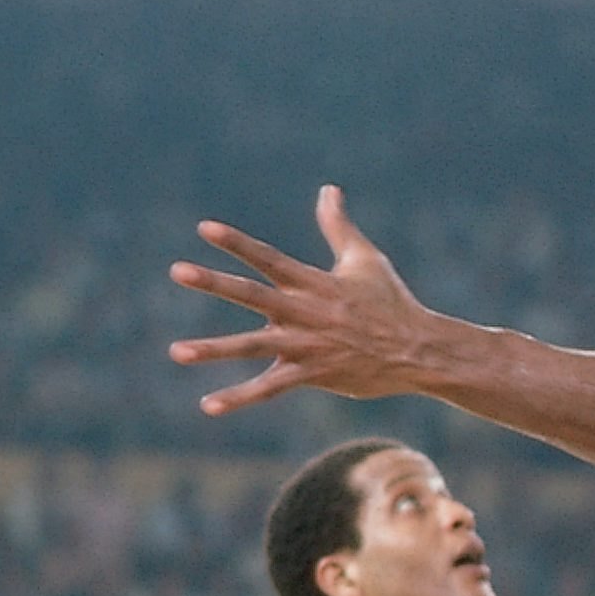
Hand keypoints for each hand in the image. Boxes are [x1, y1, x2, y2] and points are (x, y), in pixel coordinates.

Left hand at [168, 187, 440, 416]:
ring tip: (176, 351)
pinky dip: (239, 397)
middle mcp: (304, 311)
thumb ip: (338, 226)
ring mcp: (306, 345)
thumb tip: (328, 189)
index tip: (204, 229)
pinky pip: (269, 388)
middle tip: (178, 270)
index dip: (237, 243)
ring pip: (252, 346)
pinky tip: (208, 406)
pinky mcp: (312, 374)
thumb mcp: (365, 259)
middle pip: (252, 294)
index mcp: (313, 282)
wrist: (418, 350)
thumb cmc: (391, 301)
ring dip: (214, 348)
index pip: (268, 258)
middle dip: (214, 282)